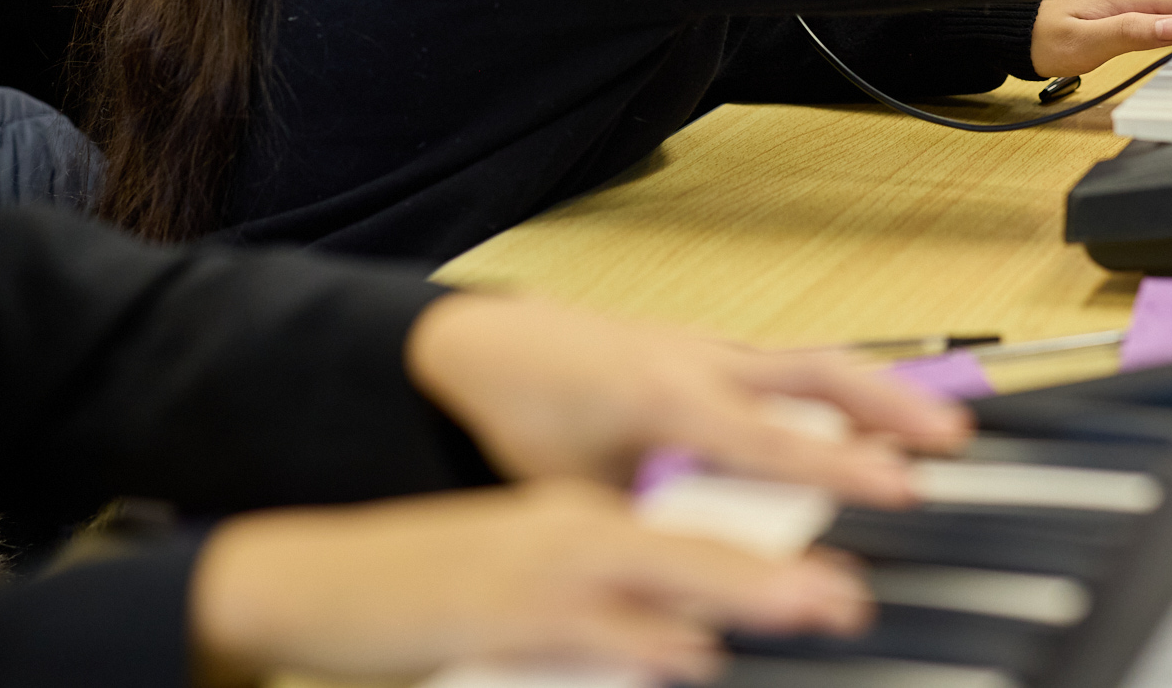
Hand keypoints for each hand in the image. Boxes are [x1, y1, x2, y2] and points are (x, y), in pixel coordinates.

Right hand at [188, 479, 867, 685]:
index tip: (845, 578)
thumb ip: (614, 610)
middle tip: (853, 597)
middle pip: (702, 549)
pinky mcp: (503, 611)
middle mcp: (576, 530)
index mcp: (587, 521)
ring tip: (813, 606)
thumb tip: (690, 643)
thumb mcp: (532, 593)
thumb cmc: (429, 593)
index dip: (779, 556)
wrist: (317, 577)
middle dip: (784, 576)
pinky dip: (645, 638)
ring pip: (664, 575)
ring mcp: (540, 568)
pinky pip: (590, 625)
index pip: (703, 534)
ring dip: (742, 593)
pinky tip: (690, 651)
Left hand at [405, 293, 969, 506]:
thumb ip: (648, 530)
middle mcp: (701, 363)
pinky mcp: (708, 352)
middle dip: (893, 404)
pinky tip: (876, 413)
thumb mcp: (575, 494)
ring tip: (945, 421)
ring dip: (879, 390)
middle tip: (956, 438)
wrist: (478, 348)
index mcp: (668, 399)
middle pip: (817, 375)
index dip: (840, 468)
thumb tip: (700, 594)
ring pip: (810, 362)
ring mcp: (708, 349)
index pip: (773, 439)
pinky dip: (840, 384)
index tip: (901, 487)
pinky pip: (787, 365)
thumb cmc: (525, 415)